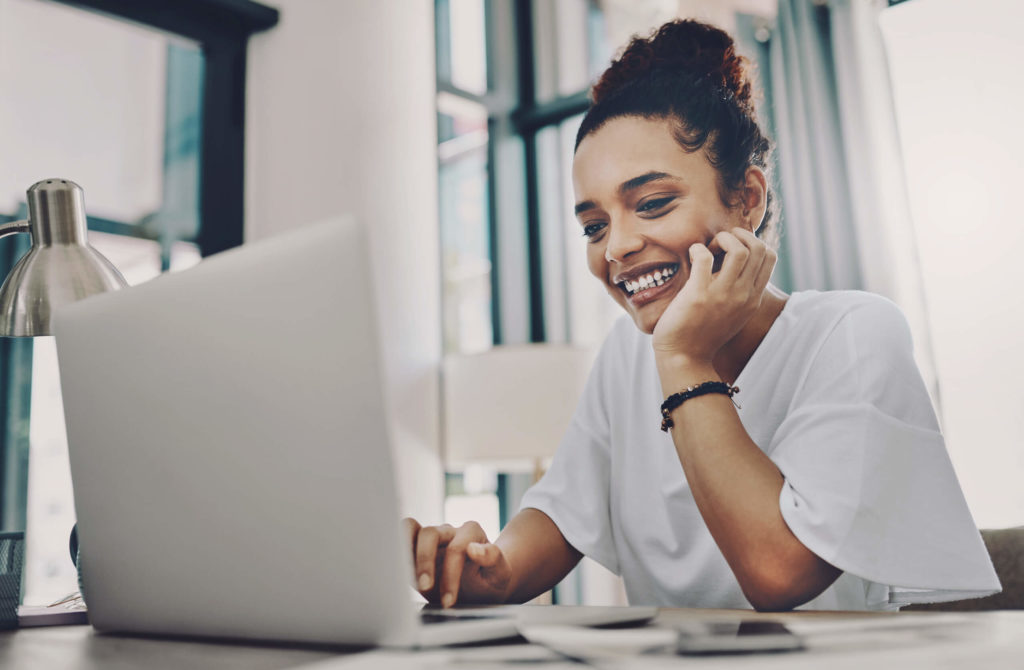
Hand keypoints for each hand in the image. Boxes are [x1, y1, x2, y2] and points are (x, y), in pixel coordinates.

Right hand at [403, 518, 512, 607]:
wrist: (481, 587)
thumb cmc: (490, 580)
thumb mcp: (501, 574)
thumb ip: (494, 559)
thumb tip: (474, 548)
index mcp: (471, 532)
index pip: (456, 548)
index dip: (450, 575)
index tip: (449, 601)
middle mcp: (449, 531)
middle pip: (430, 533)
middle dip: (425, 562)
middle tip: (425, 588)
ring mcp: (431, 538)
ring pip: (409, 528)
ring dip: (404, 550)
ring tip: (405, 574)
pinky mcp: (415, 549)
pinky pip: (400, 539)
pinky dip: (396, 552)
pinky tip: (398, 573)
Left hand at [652, 228, 775, 363]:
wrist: (684, 358)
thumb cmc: (703, 333)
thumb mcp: (734, 313)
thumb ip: (741, 292)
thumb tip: (735, 262)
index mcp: (753, 298)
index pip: (770, 255)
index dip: (752, 242)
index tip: (732, 250)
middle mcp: (743, 295)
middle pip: (758, 247)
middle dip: (738, 236)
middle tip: (718, 246)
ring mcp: (723, 295)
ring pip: (738, 249)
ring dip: (721, 240)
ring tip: (707, 250)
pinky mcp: (699, 294)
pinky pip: (705, 257)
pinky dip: (698, 249)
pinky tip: (691, 256)